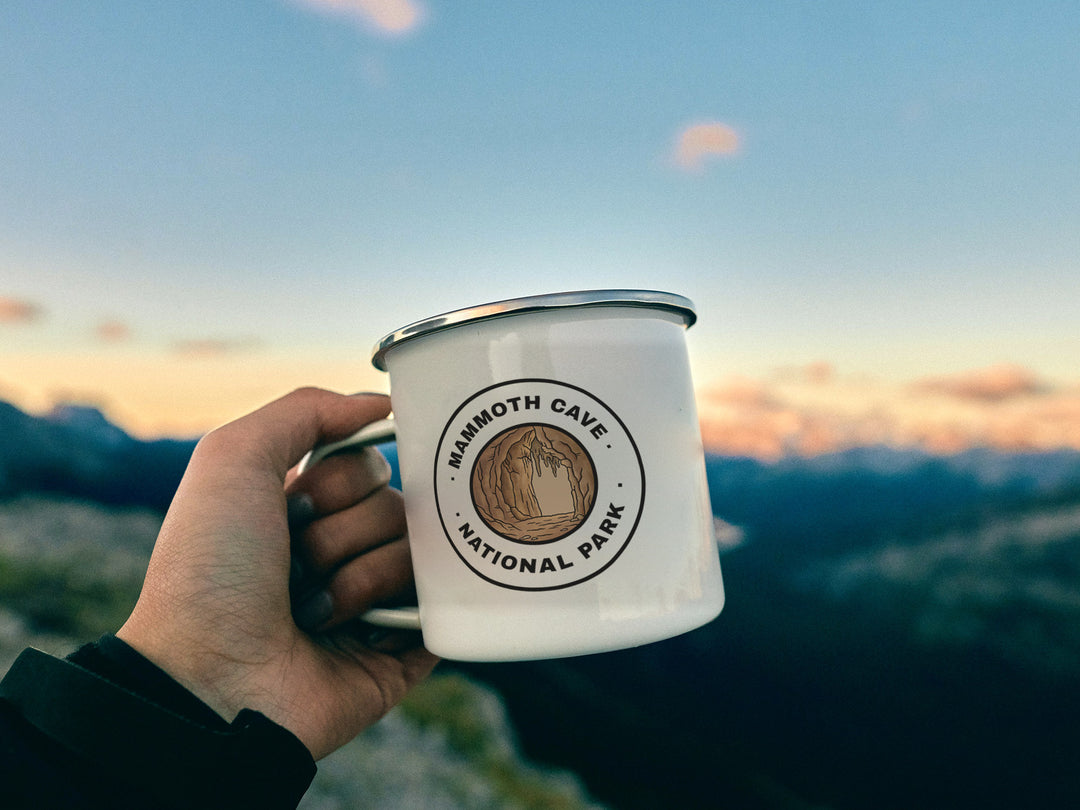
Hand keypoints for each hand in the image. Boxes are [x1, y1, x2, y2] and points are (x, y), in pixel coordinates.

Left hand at [117, 388, 437, 758]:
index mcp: (309, 508)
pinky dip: (398, 613)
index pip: (371, 464)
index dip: (340, 480)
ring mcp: (376, 601)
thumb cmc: (210, 569)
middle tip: (297, 565)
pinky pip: (442, 607)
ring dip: (358, 578)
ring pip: (421, 552)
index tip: (293, 505)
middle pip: (400, 503)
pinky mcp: (403, 649)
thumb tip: (385, 402)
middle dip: (344, 531)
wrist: (210, 680)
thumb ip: (307, 408)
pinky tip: (359, 632)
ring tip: (312, 612)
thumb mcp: (233, 456)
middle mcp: (344, 549)